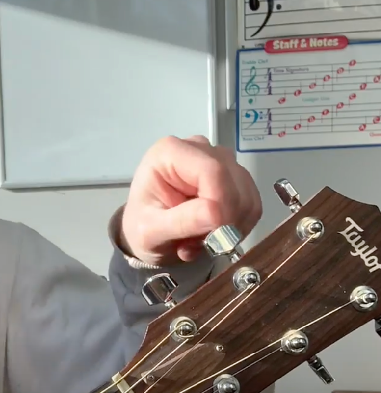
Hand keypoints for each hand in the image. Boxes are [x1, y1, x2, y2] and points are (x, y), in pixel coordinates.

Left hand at [118, 135, 262, 265]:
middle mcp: (198, 149)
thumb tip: (217, 215)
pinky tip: (212, 234)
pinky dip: (238, 227)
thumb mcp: (150, 231)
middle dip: (226, 219)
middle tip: (202, 243)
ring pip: (247, 195)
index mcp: (170, 152)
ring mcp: (219, 162)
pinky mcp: (234, 180)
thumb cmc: (140, 228)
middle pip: (234, 180)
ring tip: (200, 240)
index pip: (213, 170)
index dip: (222, 202)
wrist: (145, 233)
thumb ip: (181, 222)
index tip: (217, 234)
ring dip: (231, 226)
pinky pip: (251, 205)